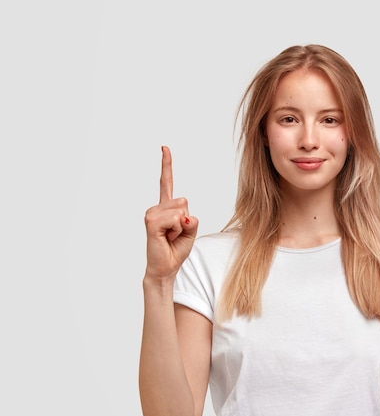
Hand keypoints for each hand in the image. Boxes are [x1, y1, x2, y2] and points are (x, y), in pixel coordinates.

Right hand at [143, 146, 198, 281]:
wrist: (165, 268)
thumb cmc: (176, 250)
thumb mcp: (191, 232)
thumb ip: (191, 220)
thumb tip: (184, 216)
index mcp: (166, 207)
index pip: (166, 182)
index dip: (166, 164)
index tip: (164, 148)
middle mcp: (157, 208)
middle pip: (184, 201)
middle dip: (186, 220)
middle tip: (175, 234)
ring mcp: (152, 213)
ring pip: (181, 210)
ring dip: (182, 228)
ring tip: (170, 237)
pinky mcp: (151, 222)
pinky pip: (176, 219)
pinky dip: (177, 230)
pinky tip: (166, 238)